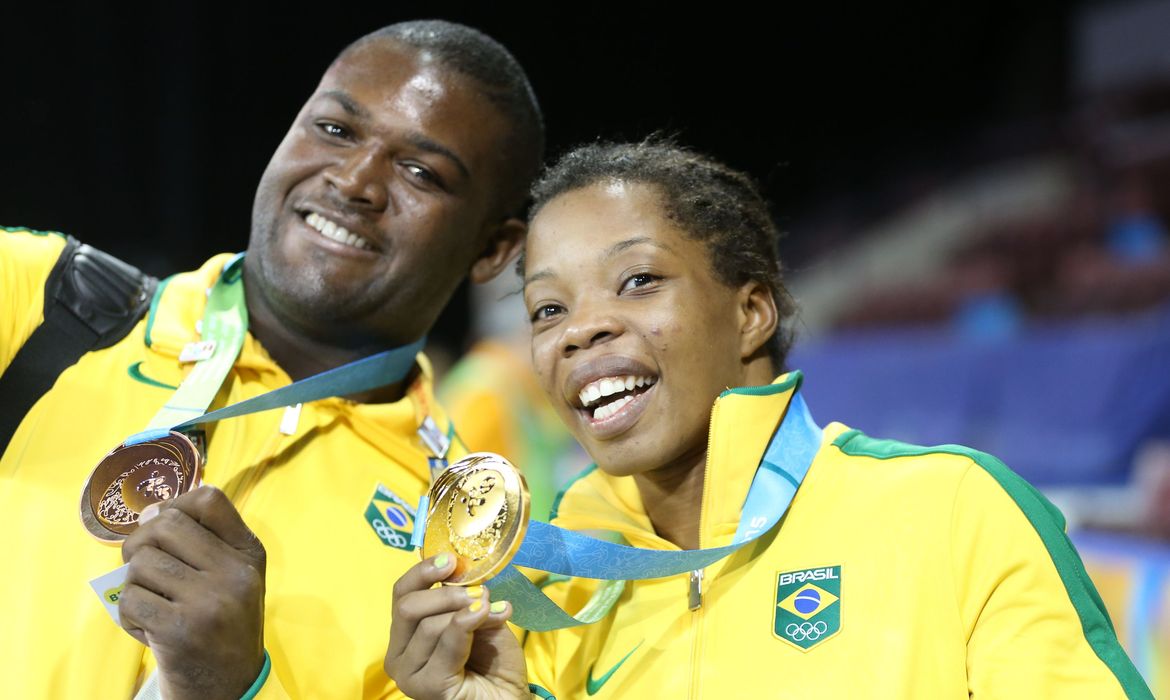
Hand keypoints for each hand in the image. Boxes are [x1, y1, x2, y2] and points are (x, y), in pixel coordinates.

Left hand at [119, 485, 266, 699]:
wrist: (231, 687)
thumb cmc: (223, 625)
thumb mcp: (232, 578)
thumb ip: (202, 544)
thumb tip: (148, 513)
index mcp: (249, 554)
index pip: (209, 500)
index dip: (175, 504)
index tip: (164, 526)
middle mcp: (235, 573)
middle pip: (164, 525)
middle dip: (140, 543)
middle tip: (143, 567)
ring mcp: (208, 602)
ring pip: (140, 564)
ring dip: (135, 585)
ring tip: (153, 605)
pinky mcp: (178, 630)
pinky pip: (129, 600)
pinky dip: (129, 615)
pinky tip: (149, 628)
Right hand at [386, 555, 528, 699]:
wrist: (508, 697)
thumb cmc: (492, 661)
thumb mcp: (480, 618)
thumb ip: (467, 598)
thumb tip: (468, 576)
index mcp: (406, 634)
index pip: (401, 594)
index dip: (423, 572)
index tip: (450, 560)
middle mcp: (400, 654)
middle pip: (408, 607)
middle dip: (445, 593)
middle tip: (478, 591)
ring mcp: (409, 674)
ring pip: (429, 625)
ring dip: (464, 611)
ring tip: (492, 610)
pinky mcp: (427, 688)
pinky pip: (445, 644)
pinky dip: (465, 625)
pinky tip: (483, 615)